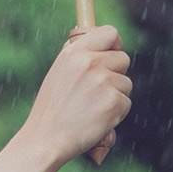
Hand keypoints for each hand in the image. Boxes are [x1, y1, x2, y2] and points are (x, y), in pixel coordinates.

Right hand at [21, 24, 132, 166]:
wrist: (46, 139)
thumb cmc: (51, 109)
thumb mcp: (59, 73)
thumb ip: (79, 57)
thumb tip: (100, 44)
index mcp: (75, 52)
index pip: (110, 33)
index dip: (115, 44)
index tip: (112, 53)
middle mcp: (90, 63)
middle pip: (123, 59)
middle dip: (116, 74)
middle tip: (98, 91)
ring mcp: (104, 82)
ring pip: (126, 84)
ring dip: (115, 96)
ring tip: (92, 108)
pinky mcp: (114, 102)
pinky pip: (126, 103)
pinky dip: (116, 113)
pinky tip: (96, 120)